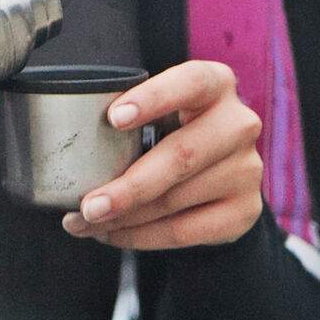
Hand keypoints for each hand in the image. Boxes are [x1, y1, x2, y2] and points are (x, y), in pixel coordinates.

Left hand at [59, 59, 265, 250]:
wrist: (217, 180)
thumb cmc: (172, 134)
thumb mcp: (160, 114)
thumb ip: (131, 119)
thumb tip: (72, 148)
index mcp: (217, 84)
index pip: (190, 82)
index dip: (154, 98)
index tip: (114, 118)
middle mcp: (240, 123)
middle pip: (183, 155)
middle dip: (129, 185)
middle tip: (89, 205)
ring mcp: (247, 169)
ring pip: (176, 200)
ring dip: (124, 218)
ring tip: (87, 222)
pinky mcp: (245, 210)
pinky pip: (183, 231)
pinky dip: (140, 237)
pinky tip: (113, 234)